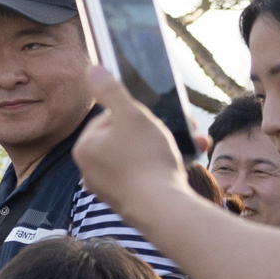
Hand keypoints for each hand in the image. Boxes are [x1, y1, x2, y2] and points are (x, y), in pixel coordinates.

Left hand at [73, 67, 205, 217]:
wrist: (162, 209)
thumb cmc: (146, 159)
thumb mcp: (131, 115)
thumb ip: (111, 90)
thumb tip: (92, 69)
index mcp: (85, 147)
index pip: (111, 117)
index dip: (138, 114)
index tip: (158, 117)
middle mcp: (90, 169)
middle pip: (127, 136)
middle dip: (158, 129)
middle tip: (184, 126)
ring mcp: (108, 187)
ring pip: (140, 155)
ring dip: (168, 146)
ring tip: (194, 143)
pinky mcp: (127, 200)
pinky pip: (146, 175)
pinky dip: (164, 167)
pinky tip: (183, 164)